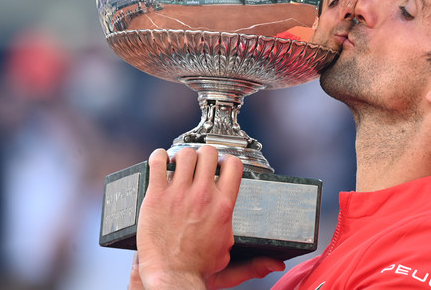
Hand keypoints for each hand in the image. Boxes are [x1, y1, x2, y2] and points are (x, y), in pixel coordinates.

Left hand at [135, 145, 241, 288]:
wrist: (172, 277)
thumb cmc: (196, 269)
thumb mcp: (229, 260)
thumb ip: (253, 261)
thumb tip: (274, 264)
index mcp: (223, 206)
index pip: (233, 166)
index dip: (227, 161)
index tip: (220, 165)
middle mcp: (203, 196)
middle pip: (209, 153)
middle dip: (204, 156)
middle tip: (199, 164)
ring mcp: (179, 194)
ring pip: (185, 154)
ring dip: (183, 156)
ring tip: (179, 164)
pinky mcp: (156, 196)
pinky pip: (158, 162)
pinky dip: (159, 157)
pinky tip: (160, 161)